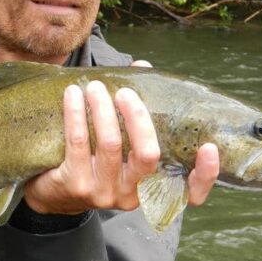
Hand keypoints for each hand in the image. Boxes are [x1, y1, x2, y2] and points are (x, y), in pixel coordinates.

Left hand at [22, 77, 219, 214]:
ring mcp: (104, 192)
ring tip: (94, 86)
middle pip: (147, 155)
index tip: (209, 147)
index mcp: (153, 186)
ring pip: (111, 145)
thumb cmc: (95, 160)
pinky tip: (72, 94)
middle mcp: (132, 194)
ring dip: (102, 108)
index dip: (204, 175)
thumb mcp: (120, 143)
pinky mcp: (75, 185)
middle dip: (138, 117)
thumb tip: (142, 66)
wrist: (52, 192)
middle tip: (125, 93)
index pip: (189, 193)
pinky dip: (76, 113)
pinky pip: (78, 142)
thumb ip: (136, 109)